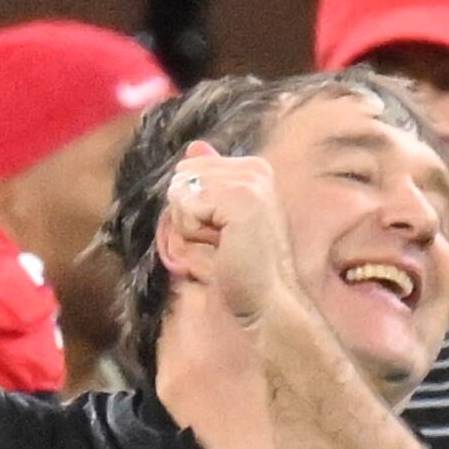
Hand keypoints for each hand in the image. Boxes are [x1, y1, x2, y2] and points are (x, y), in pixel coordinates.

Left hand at [162, 143, 298, 331]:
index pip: (190, 168)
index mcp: (253, 169)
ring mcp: (250, 181)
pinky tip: (221, 246)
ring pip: (181, 190)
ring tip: (222, 245)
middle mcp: (255, 168)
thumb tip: (193, 147)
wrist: (268, 301)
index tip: (224, 233)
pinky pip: (186, 206)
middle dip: (189, 214)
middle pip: (182, 175)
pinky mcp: (240, 199)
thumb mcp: (217, 221)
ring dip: (191, 225)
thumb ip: (207, 184)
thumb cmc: (242, 270)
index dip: (192, 207)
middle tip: (221, 241)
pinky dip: (193, 232)